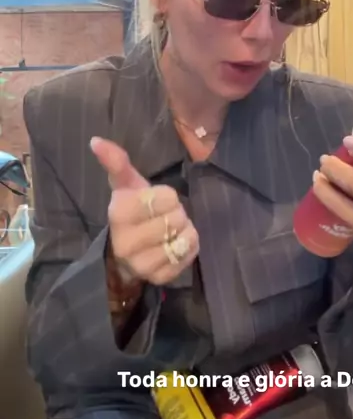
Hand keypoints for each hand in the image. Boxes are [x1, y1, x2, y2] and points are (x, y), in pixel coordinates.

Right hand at [90, 137, 198, 285]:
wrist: (125, 252)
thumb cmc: (131, 211)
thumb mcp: (125, 185)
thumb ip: (116, 162)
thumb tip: (96, 140)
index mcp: (119, 214)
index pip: (168, 197)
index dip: (167, 196)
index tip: (156, 201)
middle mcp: (127, 242)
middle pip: (177, 217)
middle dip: (177, 213)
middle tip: (164, 216)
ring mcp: (142, 264)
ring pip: (184, 238)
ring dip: (184, 230)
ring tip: (170, 230)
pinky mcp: (159, 278)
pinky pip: (189, 255)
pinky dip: (189, 247)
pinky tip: (175, 244)